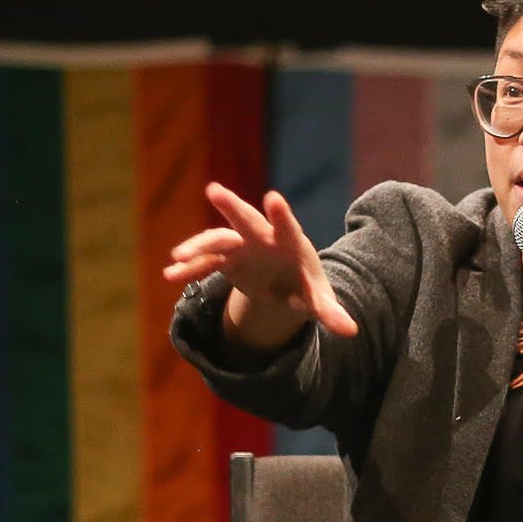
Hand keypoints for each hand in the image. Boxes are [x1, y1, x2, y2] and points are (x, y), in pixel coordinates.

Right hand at [163, 182, 357, 339]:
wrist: (286, 284)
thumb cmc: (306, 285)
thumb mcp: (318, 300)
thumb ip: (331, 312)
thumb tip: (351, 330)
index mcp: (290, 242)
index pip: (287, 225)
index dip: (280, 214)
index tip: (273, 198)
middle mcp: (263, 237)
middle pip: (247, 220)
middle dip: (232, 206)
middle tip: (214, 191)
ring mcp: (241, 245)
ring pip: (217, 239)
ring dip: (198, 246)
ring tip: (178, 256)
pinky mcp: (225, 259)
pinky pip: (205, 261)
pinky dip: (190, 267)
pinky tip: (171, 275)